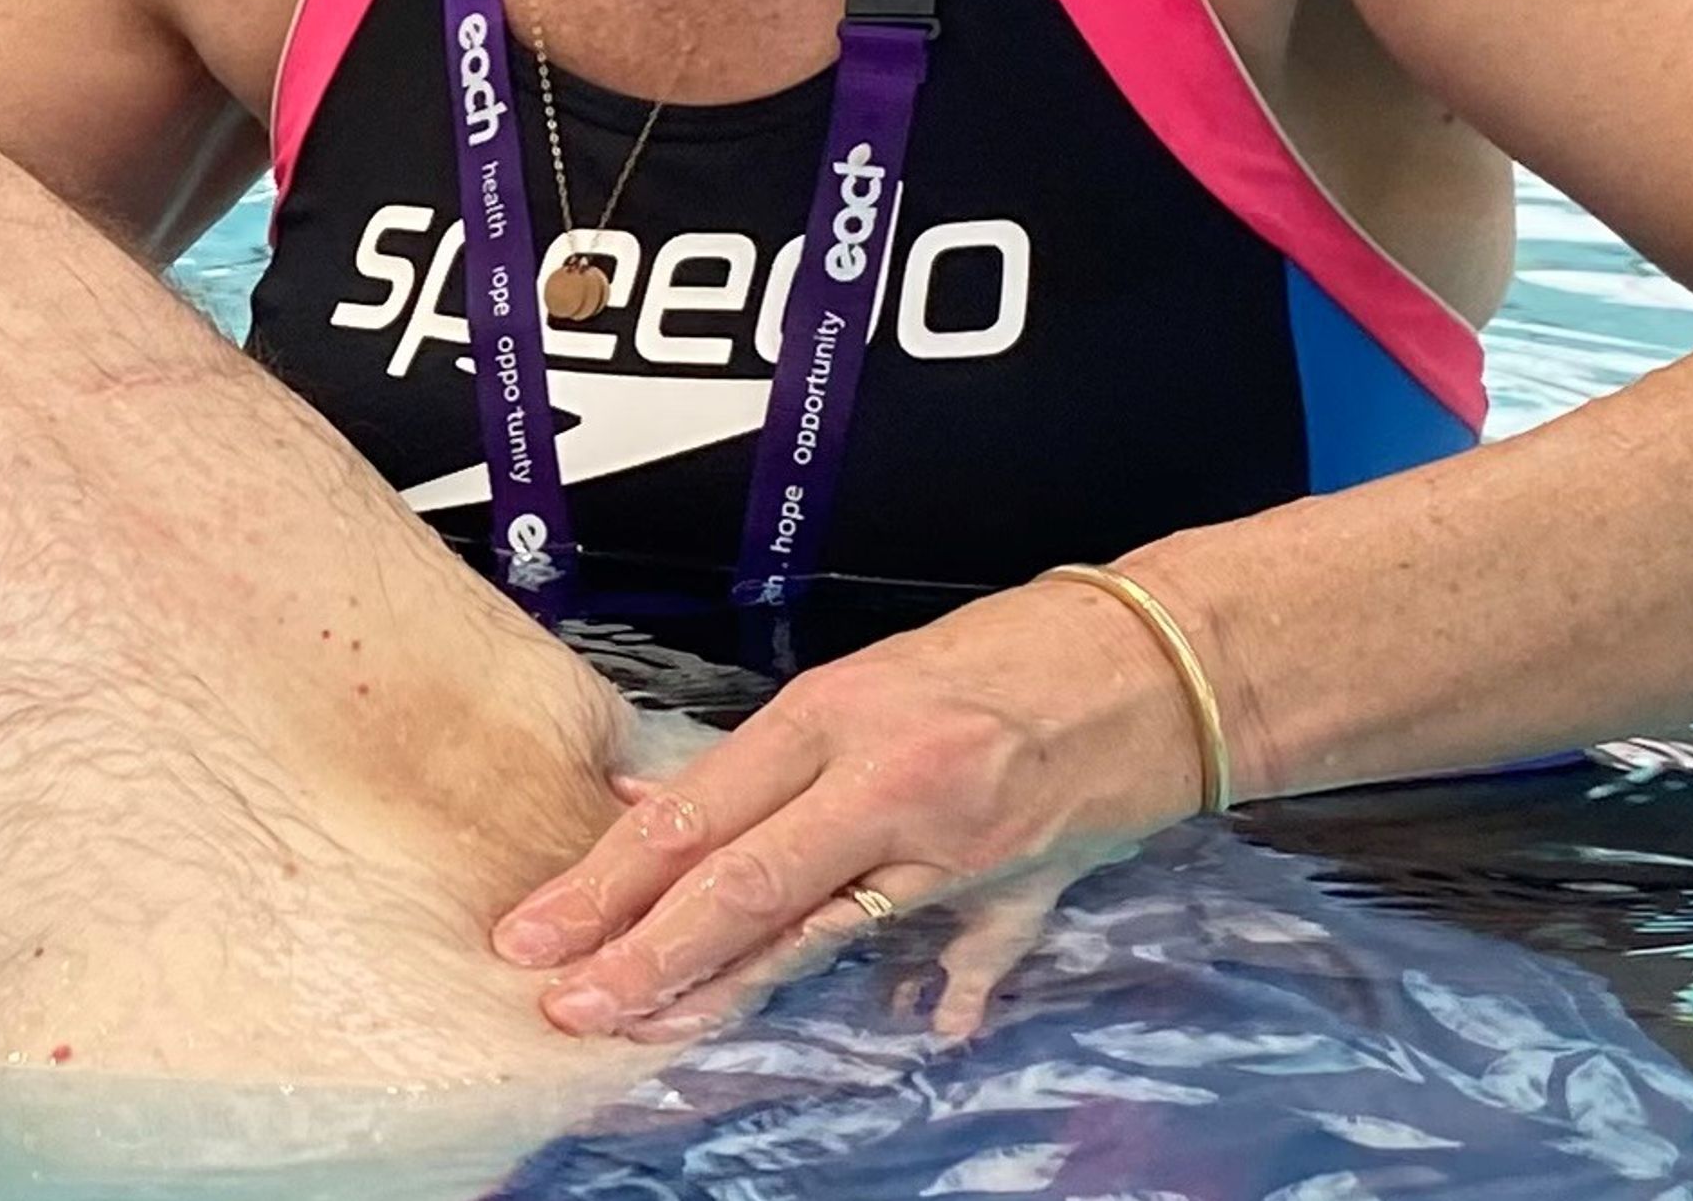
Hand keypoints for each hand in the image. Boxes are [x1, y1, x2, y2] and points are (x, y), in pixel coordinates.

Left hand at [491, 576, 1209, 1042]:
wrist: (1153, 656)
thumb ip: (768, 763)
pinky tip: (910, 1039)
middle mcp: (877, 777)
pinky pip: (953, 959)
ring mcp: (946, 842)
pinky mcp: (1013, 889)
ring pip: (817, 932)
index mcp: (830, 714)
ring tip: (649, 1031)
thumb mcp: (868, 686)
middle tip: (565, 1003)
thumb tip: (652, 803)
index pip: (696, 812)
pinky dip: (927, 998)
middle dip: (642, 953)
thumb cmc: (1004, 655)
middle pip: (737, 880)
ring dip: (727, 989)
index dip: (610, 879)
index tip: (539, 931)